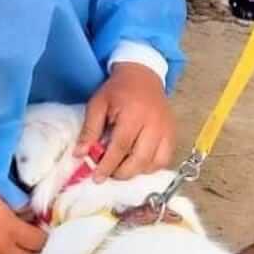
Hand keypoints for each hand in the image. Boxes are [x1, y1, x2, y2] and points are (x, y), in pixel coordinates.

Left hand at [74, 62, 175, 182]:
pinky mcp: (173, 133)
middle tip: (108, 173)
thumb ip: (89, 130)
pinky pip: (165, 159)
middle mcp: (154, 123)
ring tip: (121, 167)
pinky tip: (137, 163)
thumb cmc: (118, 90)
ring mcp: (166, 129)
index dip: (108, 165)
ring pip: (154, 163)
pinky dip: (151, 167)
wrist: (143, 75)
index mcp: (133, 114)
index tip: (97, 177)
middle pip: (139, 159)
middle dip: (121, 172)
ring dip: (136, 171)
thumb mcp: (98, 104)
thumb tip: (80, 154)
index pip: (120, 147)